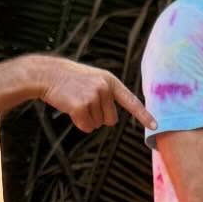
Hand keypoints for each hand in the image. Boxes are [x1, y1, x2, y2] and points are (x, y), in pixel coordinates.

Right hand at [31, 54, 153, 131]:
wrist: (47, 74)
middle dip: (98, 117)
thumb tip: (112, 118)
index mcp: (110, 81)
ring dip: (86, 119)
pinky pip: (86, 127)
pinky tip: (71, 109)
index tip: (155, 126)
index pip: (131, 101)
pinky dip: (79, 123)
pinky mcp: (81, 106)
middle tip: (84, 102)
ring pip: (97, 124)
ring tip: (75, 101)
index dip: (144, 115)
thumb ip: (106, 93)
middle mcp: (105, 88)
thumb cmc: (70, 80)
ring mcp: (93, 96)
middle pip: (111, 120)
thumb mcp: (93, 79)